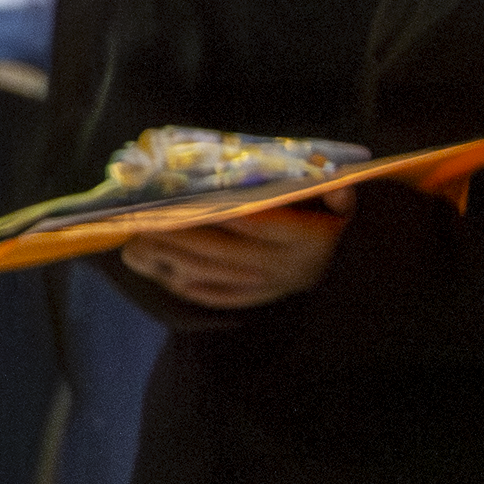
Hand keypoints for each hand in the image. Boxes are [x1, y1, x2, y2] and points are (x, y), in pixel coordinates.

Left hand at [114, 213, 341, 311]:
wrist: (350, 269)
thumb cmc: (332, 219)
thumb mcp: (339, 203)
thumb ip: (335, 193)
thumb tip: (337, 186)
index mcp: (305, 238)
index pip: (255, 223)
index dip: (215, 213)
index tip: (176, 201)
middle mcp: (285, 266)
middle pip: (221, 250)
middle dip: (175, 237)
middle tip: (138, 223)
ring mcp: (269, 286)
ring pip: (211, 274)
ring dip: (169, 261)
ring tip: (133, 247)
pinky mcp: (258, 298)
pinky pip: (215, 295)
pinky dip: (183, 283)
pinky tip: (156, 269)